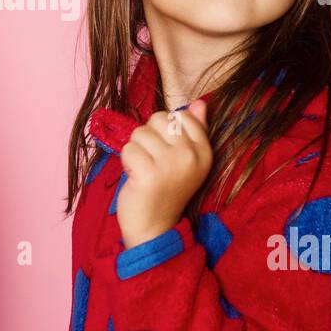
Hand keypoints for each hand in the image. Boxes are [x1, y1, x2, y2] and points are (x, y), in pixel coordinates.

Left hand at [116, 98, 212, 247]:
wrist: (154, 227)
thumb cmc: (166, 189)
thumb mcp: (186, 160)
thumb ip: (194, 130)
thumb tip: (199, 103)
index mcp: (204, 151)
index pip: (182, 115)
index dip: (165, 129)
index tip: (166, 151)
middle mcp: (191, 156)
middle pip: (159, 119)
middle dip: (148, 136)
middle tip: (152, 161)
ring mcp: (171, 164)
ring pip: (140, 133)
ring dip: (136, 151)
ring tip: (144, 169)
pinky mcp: (150, 173)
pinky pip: (128, 149)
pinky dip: (126, 162)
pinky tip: (136, 177)